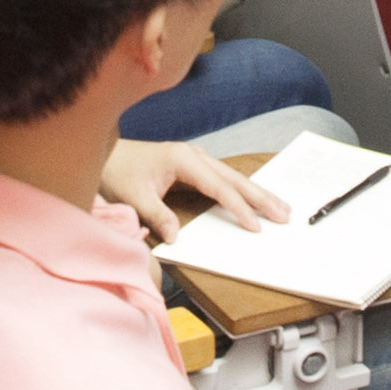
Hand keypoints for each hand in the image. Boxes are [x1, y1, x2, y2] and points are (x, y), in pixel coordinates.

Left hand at [95, 135, 278, 245]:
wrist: (106, 153)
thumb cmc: (118, 172)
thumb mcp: (133, 196)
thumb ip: (156, 215)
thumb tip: (176, 237)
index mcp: (183, 159)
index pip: (218, 186)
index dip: (238, 207)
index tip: (254, 225)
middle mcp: (194, 155)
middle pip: (234, 178)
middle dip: (260, 197)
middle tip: (284, 214)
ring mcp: (196, 158)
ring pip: (233, 176)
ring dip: (256, 192)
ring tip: (280, 208)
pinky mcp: (194, 166)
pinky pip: (224, 178)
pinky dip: (242, 190)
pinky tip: (255, 198)